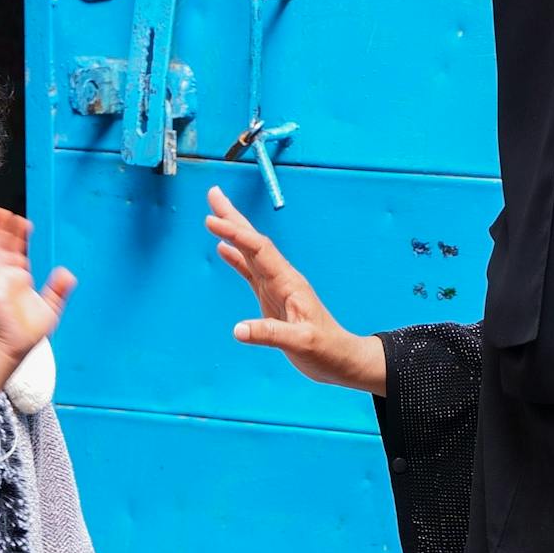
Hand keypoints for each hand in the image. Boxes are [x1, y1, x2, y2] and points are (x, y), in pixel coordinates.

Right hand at [0, 207, 74, 354]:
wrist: (20, 345)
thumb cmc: (32, 328)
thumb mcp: (52, 306)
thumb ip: (59, 289)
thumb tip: (68, 274)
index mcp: (21, 276)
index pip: (19, 249)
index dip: (20, 234)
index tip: (22, 221)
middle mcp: (8, 276)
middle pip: (2, 247)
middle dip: (1, 229)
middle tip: (0, 211)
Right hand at [207, 187, 385, 393]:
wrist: (340, 358)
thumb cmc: (326, 349)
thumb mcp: (301, 342)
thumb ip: (270, 334)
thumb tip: (239, 330)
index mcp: (288, 283)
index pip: (259, 250)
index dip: (236, 234)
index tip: (213, 221)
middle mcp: (281, 278)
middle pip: (253, 241)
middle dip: (233, 218)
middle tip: (213, 194)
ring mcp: (276, 287)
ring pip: (250, 252)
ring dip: (232, 232)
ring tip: (213, 214)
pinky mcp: (272, 298)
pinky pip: (250, 272)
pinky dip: (236, 258)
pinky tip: (223, 249)